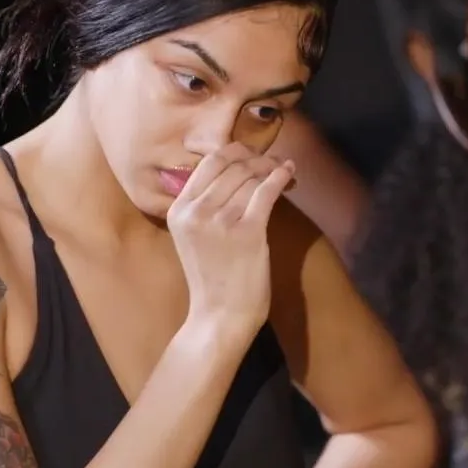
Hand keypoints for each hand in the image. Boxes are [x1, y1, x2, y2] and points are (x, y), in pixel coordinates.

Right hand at [167, 142, 295, 331]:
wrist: (220, 314)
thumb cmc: (212, 276)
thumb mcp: (193, 235)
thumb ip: (204, 203)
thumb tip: (235, 168)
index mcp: (178, 209)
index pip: (208, 163)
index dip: (235, 152)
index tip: (252, 155)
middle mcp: (195, 211)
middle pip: (231, 165)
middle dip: (255, 158)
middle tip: (271, 161)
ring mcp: (221, 221)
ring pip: (250, 177)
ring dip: (271, 168)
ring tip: (282, 169)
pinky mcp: (248, 232)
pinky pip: (267, 191)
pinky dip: (281, 177)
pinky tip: (289, 173)